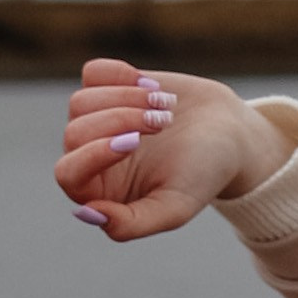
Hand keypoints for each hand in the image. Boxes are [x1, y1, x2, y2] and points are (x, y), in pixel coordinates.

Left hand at [53, 59, 297, 243]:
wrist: (228, 132)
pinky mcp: (105, 89)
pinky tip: (152, 89)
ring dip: (128, 99)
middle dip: (122, 121)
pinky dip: (122, 75)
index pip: (69, 174)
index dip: (95, 154)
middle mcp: (90, 158)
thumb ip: (132, 224)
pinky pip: (93, 73)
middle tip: (164, 122)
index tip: (134, 142)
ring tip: (166, 106)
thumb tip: (86, 212)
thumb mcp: (175, 208)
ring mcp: (95, 121)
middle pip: (75, 133)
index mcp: (102, 193)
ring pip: (81, 102)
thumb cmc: (203, 176)